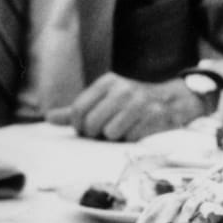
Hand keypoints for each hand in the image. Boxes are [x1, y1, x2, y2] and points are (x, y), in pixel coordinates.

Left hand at [48, 76, 203, 140]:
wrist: (173, 100)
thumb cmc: (132, 103)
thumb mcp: (104, 100)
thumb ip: (77, 110)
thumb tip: (49, 118)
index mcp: (107, 82)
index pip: (78, 109)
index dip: (78, 125)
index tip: (86, 129)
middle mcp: (123, 90)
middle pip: (92, 124)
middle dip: (95, 134)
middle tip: (104, 133)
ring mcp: (140, 103)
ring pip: (110, 133)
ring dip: (115, 138)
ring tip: (123, 130)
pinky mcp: (154, 117)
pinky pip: (131, 138)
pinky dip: (132, 139)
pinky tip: (138, 131)